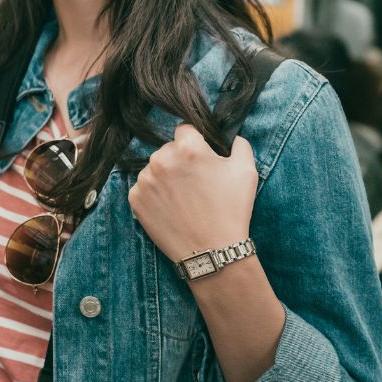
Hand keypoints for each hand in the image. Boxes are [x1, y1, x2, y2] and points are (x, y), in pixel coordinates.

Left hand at [127, 125, 257, 263]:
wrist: (213, 251)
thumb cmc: (231, 210)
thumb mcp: (246, 172)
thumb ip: (240, 145)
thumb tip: (233, 137)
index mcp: (187, 148)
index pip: (185, 130)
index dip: (196, 142)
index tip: (201, 158)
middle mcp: (161, 159)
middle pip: (169, 149)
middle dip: (180, 160)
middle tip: (195, 183)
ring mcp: (145, 179)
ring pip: (155, 168)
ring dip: (166, 177)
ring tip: (184, 198)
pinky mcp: (135, 198)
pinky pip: (144, 188)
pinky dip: (155, 195)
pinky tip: (171, 208)